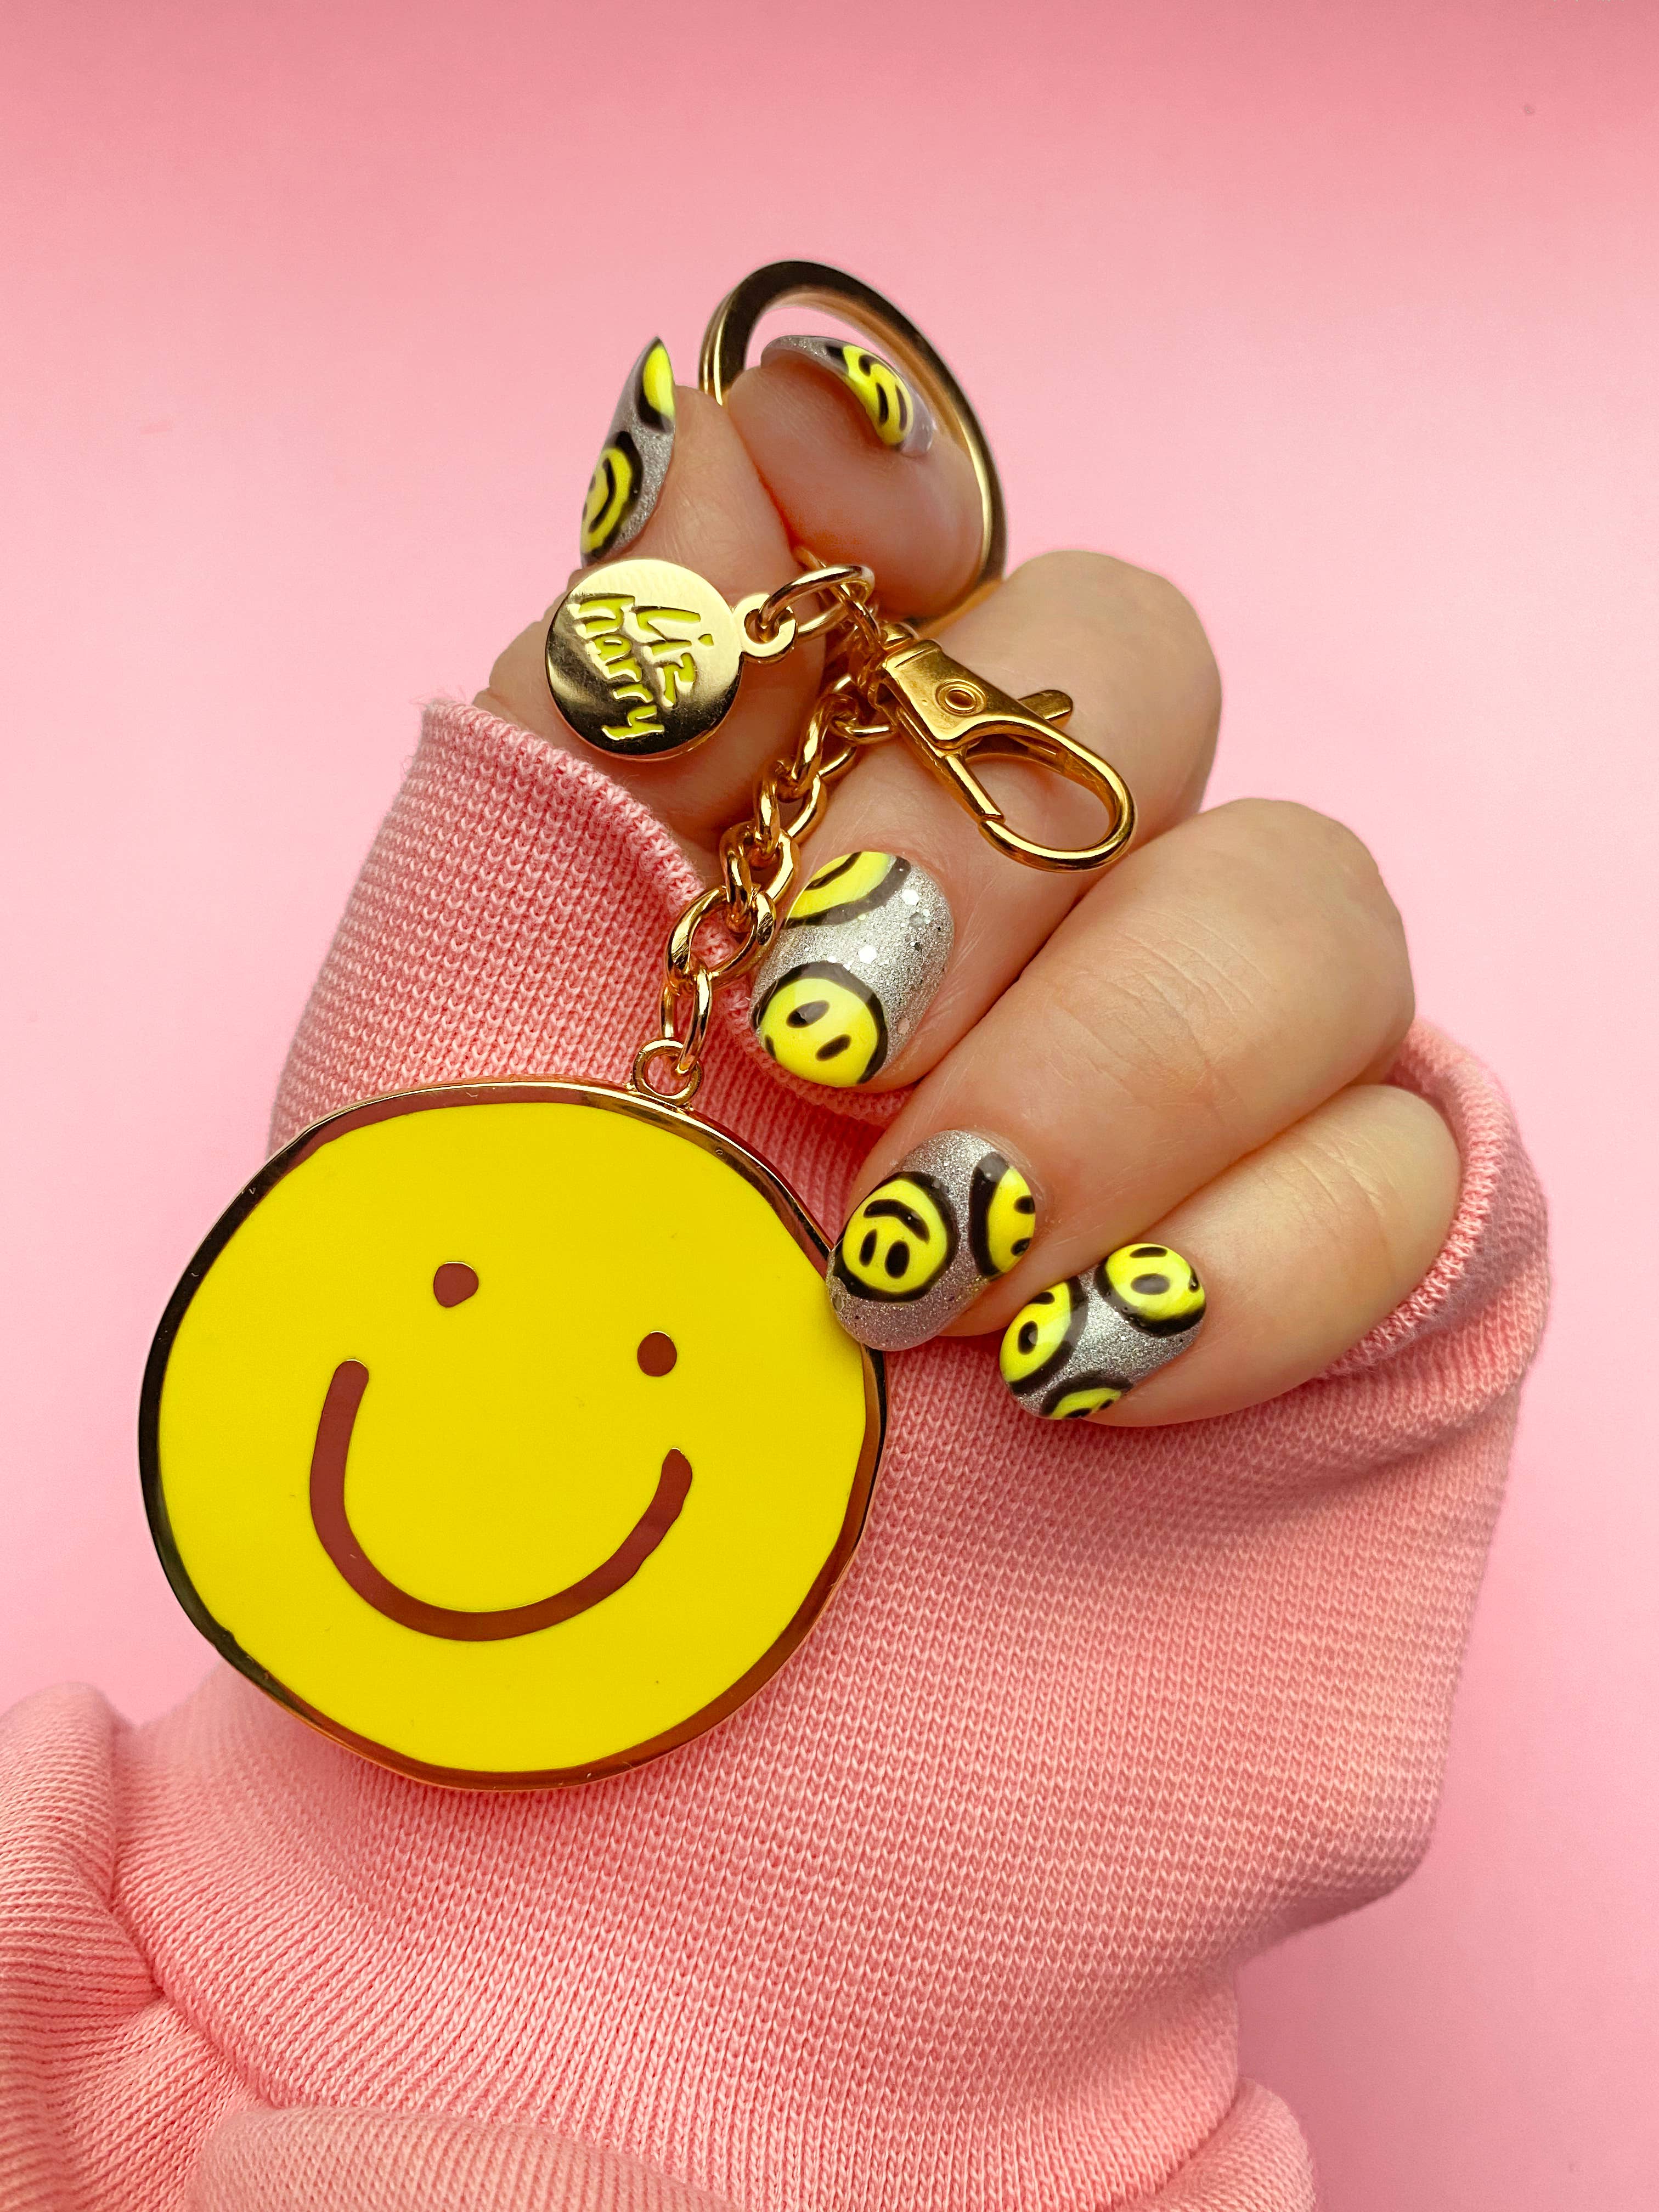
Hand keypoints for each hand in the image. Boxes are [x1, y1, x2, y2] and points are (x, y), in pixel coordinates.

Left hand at [479, 336, 1458, 1421]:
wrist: (641, 1721)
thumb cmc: (510, 1395)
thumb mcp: (454, 1032)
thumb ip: (588, 714)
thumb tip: (731, 384)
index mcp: (790, 804)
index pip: (895, 529)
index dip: (880, 476)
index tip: (847, 523)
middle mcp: (1023, 897)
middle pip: (1139, 671)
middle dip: (978, 848)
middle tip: (820, 1050)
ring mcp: (1207, 1070)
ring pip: (1313, 901)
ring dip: (1110, 1077)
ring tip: (914, 1270)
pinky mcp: (1349, 1253)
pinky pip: (1407, 1165)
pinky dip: (1242, 1263)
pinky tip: (1074, 1373)